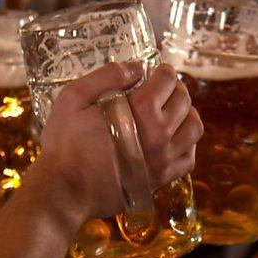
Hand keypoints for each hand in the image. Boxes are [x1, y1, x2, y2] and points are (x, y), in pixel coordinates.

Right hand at [31, 62, 202, 218]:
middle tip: (162, 88)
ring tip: (172, 111)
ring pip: (194, 128)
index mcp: (141, 110)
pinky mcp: (160, 179)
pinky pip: (188, 159)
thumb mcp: (73, 97)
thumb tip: (136, 68)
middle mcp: (160, 134)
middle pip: (184, 100)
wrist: (63, 189)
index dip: (162, 71)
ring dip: (187, 113)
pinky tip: (173, 139)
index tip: (154, 72)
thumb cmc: (64, 143)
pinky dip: (187, 144)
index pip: (167, 80)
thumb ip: (106, 76)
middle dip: (175, 88)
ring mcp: (163, 159)